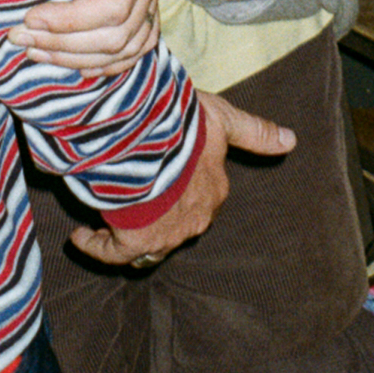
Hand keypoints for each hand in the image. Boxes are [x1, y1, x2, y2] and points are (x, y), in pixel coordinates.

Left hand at [7, 0, 162, 73]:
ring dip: (76, 57)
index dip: (71, 21)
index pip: (114, 4)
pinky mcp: (136, 1)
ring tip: (31, 50)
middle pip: (119, 34)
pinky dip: (99, 62)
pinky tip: (64, 60)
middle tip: (17, 37)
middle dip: (66, 44)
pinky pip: (130, 47)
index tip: (28, 17)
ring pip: (126, 48)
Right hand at [68, 90, 296, 265]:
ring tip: (105, 218)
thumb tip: (292, 141)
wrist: (151, 142)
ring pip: (147, 244)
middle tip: (131, 198)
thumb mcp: (224, 120)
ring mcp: (164, 234)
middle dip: (156, 217)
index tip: (161, 177)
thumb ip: (255, 132)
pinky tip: (81, 234)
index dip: (181, 188)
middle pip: (174, 225)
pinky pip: (111, 253)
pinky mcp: (133, 242)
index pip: (201, 197)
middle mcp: (194, 219)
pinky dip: (96, 245)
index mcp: (214, 190)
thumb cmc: (187, 126)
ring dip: (127, 234)